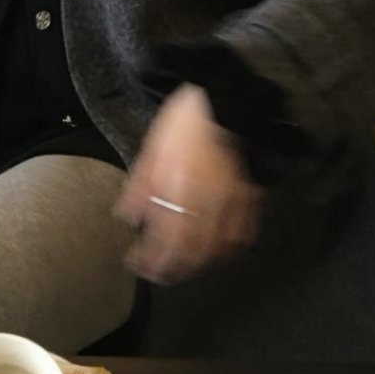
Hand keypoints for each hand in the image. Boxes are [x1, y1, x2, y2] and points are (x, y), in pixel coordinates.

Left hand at [117, 83, 262, 284]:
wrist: (220, 99)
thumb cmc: (182, 123)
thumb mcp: (151, 150)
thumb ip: (139, 187)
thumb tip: (127, 216)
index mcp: (177, 196)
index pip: (162, 244)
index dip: (148, 260)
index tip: (137, 264)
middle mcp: (204, 208)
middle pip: (189, 254)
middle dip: (172, 270)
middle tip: (159, 274)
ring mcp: (229, 205)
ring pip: (215, 251)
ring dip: (198, 264)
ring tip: (185, 267)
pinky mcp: (247, 198)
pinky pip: (240, 235)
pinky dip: (227, 249)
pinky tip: (218, 250)